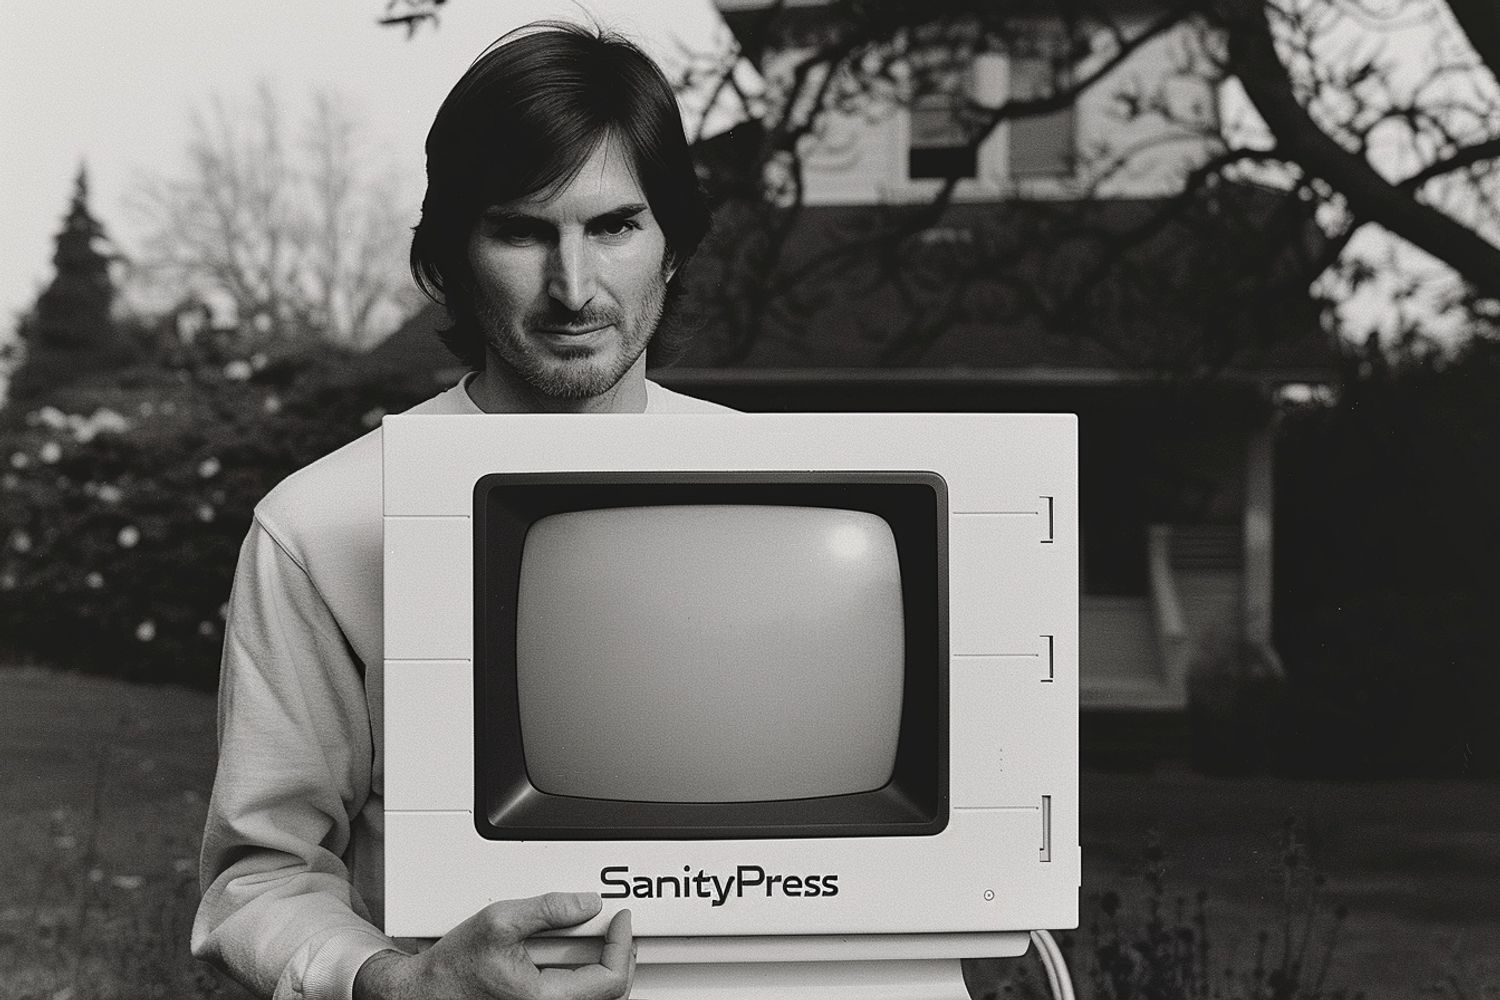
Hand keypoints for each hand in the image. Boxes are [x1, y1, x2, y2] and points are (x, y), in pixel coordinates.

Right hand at [355, 892, 633, 999]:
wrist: (424, 992)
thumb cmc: (452, 967)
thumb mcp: (498, 922)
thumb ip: (547, 908)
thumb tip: (588, 902)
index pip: (610, 981)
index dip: (622, 944)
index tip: (620, 918)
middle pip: (610, 993)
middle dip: (620, 954)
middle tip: (618, 926)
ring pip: (595, 998)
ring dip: (606, 966)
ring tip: (603, 936)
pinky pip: (576, 999)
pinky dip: (587, 976)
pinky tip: (578, 953)